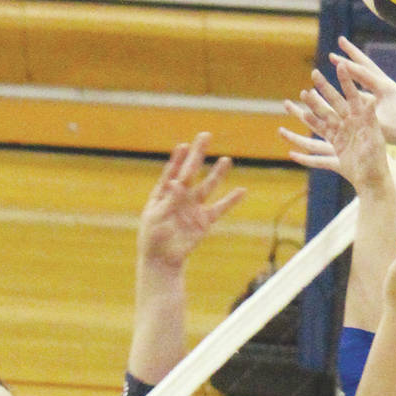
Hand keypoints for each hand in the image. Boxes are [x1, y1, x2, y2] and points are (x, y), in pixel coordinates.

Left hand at [138, 132, 244, 268]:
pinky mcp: (204, 221)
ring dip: (217, 174)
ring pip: (207, 187)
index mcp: (164, 193)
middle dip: (197, 154)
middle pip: (190, 172)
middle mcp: (180, 196)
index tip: (184, 146)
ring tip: (226, 160)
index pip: (172, 172)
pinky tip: (242, 191)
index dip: (178, 159)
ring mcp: (193, 207)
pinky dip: (231, 201)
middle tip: (205, 136)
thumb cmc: (153, 238)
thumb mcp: (157, 218)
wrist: (162, 259)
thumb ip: (169, 200)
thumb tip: (177, 182)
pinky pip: (220, 208)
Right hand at [281, 61, 391, 195]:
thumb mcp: (375, 138)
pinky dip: (308, 142)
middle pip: (333, 104)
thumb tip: (372, 100)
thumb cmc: (378, 159)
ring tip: (295, 98)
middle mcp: (349, 125)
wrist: (374, 180)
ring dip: (308, 110)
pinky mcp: (334, 150)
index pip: (352, 96)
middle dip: (323, 89)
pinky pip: (318, 144)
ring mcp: (340, 137)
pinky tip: (295, 141)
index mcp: (361, 119)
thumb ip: (370, 120)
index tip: (341, 65)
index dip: (346, 81)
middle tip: (314, 73)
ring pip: (320, 120)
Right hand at [329, 36, 395, 153]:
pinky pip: (366, 83)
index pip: (363, 73)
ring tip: (340, 56)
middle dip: (352, 52)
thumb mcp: (379, 123)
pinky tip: (346, 75)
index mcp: (385, 88)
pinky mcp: (382, 95)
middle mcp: (385, 84)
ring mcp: (384, 89)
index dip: (347, 66)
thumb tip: (355, 103)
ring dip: (352, 63)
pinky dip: (355, 77)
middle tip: (340, 39)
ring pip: (366, 72)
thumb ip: (366, 113)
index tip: (333, 57)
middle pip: (366, 64)